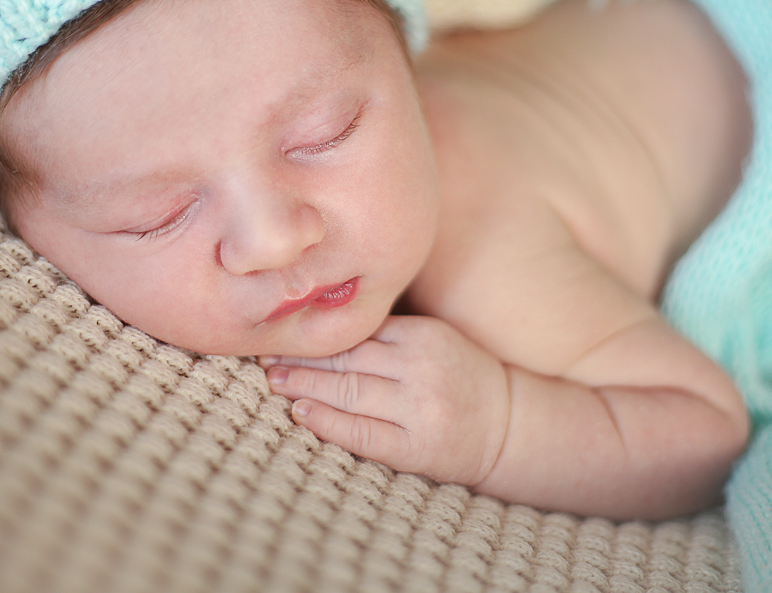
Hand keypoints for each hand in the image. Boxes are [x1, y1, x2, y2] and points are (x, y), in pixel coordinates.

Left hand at [260, 315, 510, 485]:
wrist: (509, 425)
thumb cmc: (460, 378)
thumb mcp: (433, 339)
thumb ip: (389, 332)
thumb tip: (318, 324)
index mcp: (423, 334)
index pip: (356, 330)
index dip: (315, 332)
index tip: (281, 328)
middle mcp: (420, 367)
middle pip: (346, 358)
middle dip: (300, 357)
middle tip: (261, 354)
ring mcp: (419, 408)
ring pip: (349, 392)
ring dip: (304, 385)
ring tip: (273, 380)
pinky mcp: (417, 447)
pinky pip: (362, 433)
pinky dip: (327, 422)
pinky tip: (301, 411)